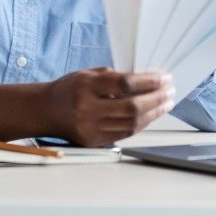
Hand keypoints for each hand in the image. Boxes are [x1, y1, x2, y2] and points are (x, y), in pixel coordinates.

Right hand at [44, 67, 174, 146]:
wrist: (46, 111)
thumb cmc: (68, 89)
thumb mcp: (87, 74)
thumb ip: (114, 76)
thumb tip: (145, 79)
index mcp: (86, 86)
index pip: (125, 83)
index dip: (149, 81)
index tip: (164, 77)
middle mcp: (88, 109)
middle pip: (132, 106)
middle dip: (156, 98)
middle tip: (169, 91)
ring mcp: (91, 128)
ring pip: (132, 123)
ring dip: (154, 113)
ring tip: (165, 103)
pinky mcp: (94, 141)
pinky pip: (125, 134)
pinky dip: (141, 124)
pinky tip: (151, 115)